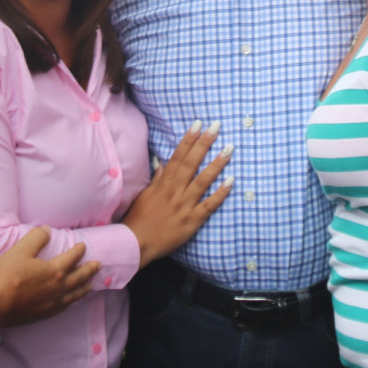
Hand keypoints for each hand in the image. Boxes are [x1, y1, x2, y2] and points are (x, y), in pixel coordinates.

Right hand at [0, 226, 100, 327]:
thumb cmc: (7, 275)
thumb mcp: (20, 250)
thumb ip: (36, 238)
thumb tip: (47, 229)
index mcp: (54, 271)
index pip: (71, 258)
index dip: (78, 251)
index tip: (83, 246)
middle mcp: (58, 288)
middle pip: (79, 277)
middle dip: (89, 270)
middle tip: (98, 265)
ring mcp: (52, 303)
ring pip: (74, 295)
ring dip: (84, 288)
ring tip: (90, 285)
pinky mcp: (44, 314)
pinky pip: (64, 307)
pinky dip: (72, 301)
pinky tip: (70, 301)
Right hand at [123, 122, 232, 266]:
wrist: (137, 243)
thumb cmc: (139, 219)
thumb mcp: (145, 195)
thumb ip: (157, 179)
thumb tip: (162, 162)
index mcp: (164, 184)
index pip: (178, 156)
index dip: (189, 139)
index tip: (198, 124)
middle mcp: (175, 191)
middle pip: (192, 163)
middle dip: (204, 143)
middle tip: (216, 127)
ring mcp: (184, 205)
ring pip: (203, 181)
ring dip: (216, 164)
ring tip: (229, 149)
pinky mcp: (192, 220)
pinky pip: (209, 205)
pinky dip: (220, 194)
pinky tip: (231, 181)